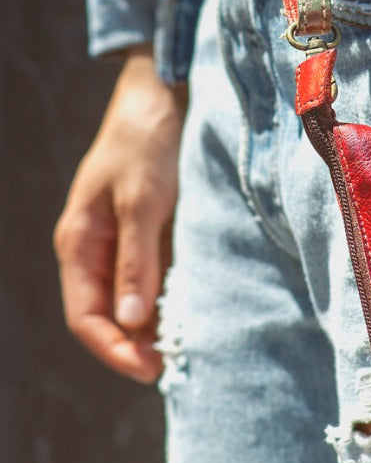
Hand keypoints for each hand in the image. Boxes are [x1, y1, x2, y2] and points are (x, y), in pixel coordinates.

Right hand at [54, 49, 186, 382]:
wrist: (165, 92)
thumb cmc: (146, 141)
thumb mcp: (143, 200)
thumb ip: (137, 259)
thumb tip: (130, 322)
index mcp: (81, 242)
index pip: (86, 316)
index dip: (113, 350)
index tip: (149, 370)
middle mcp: (98, 247)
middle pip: (109, 314)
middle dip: (136, 345)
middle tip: (175, 367)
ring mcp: (125, 239)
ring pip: (134, 298)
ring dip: (156, 325)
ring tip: (190, 347)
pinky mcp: (153, 228)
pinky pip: (157, 275)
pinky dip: (172, 296)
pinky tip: (197, 308)